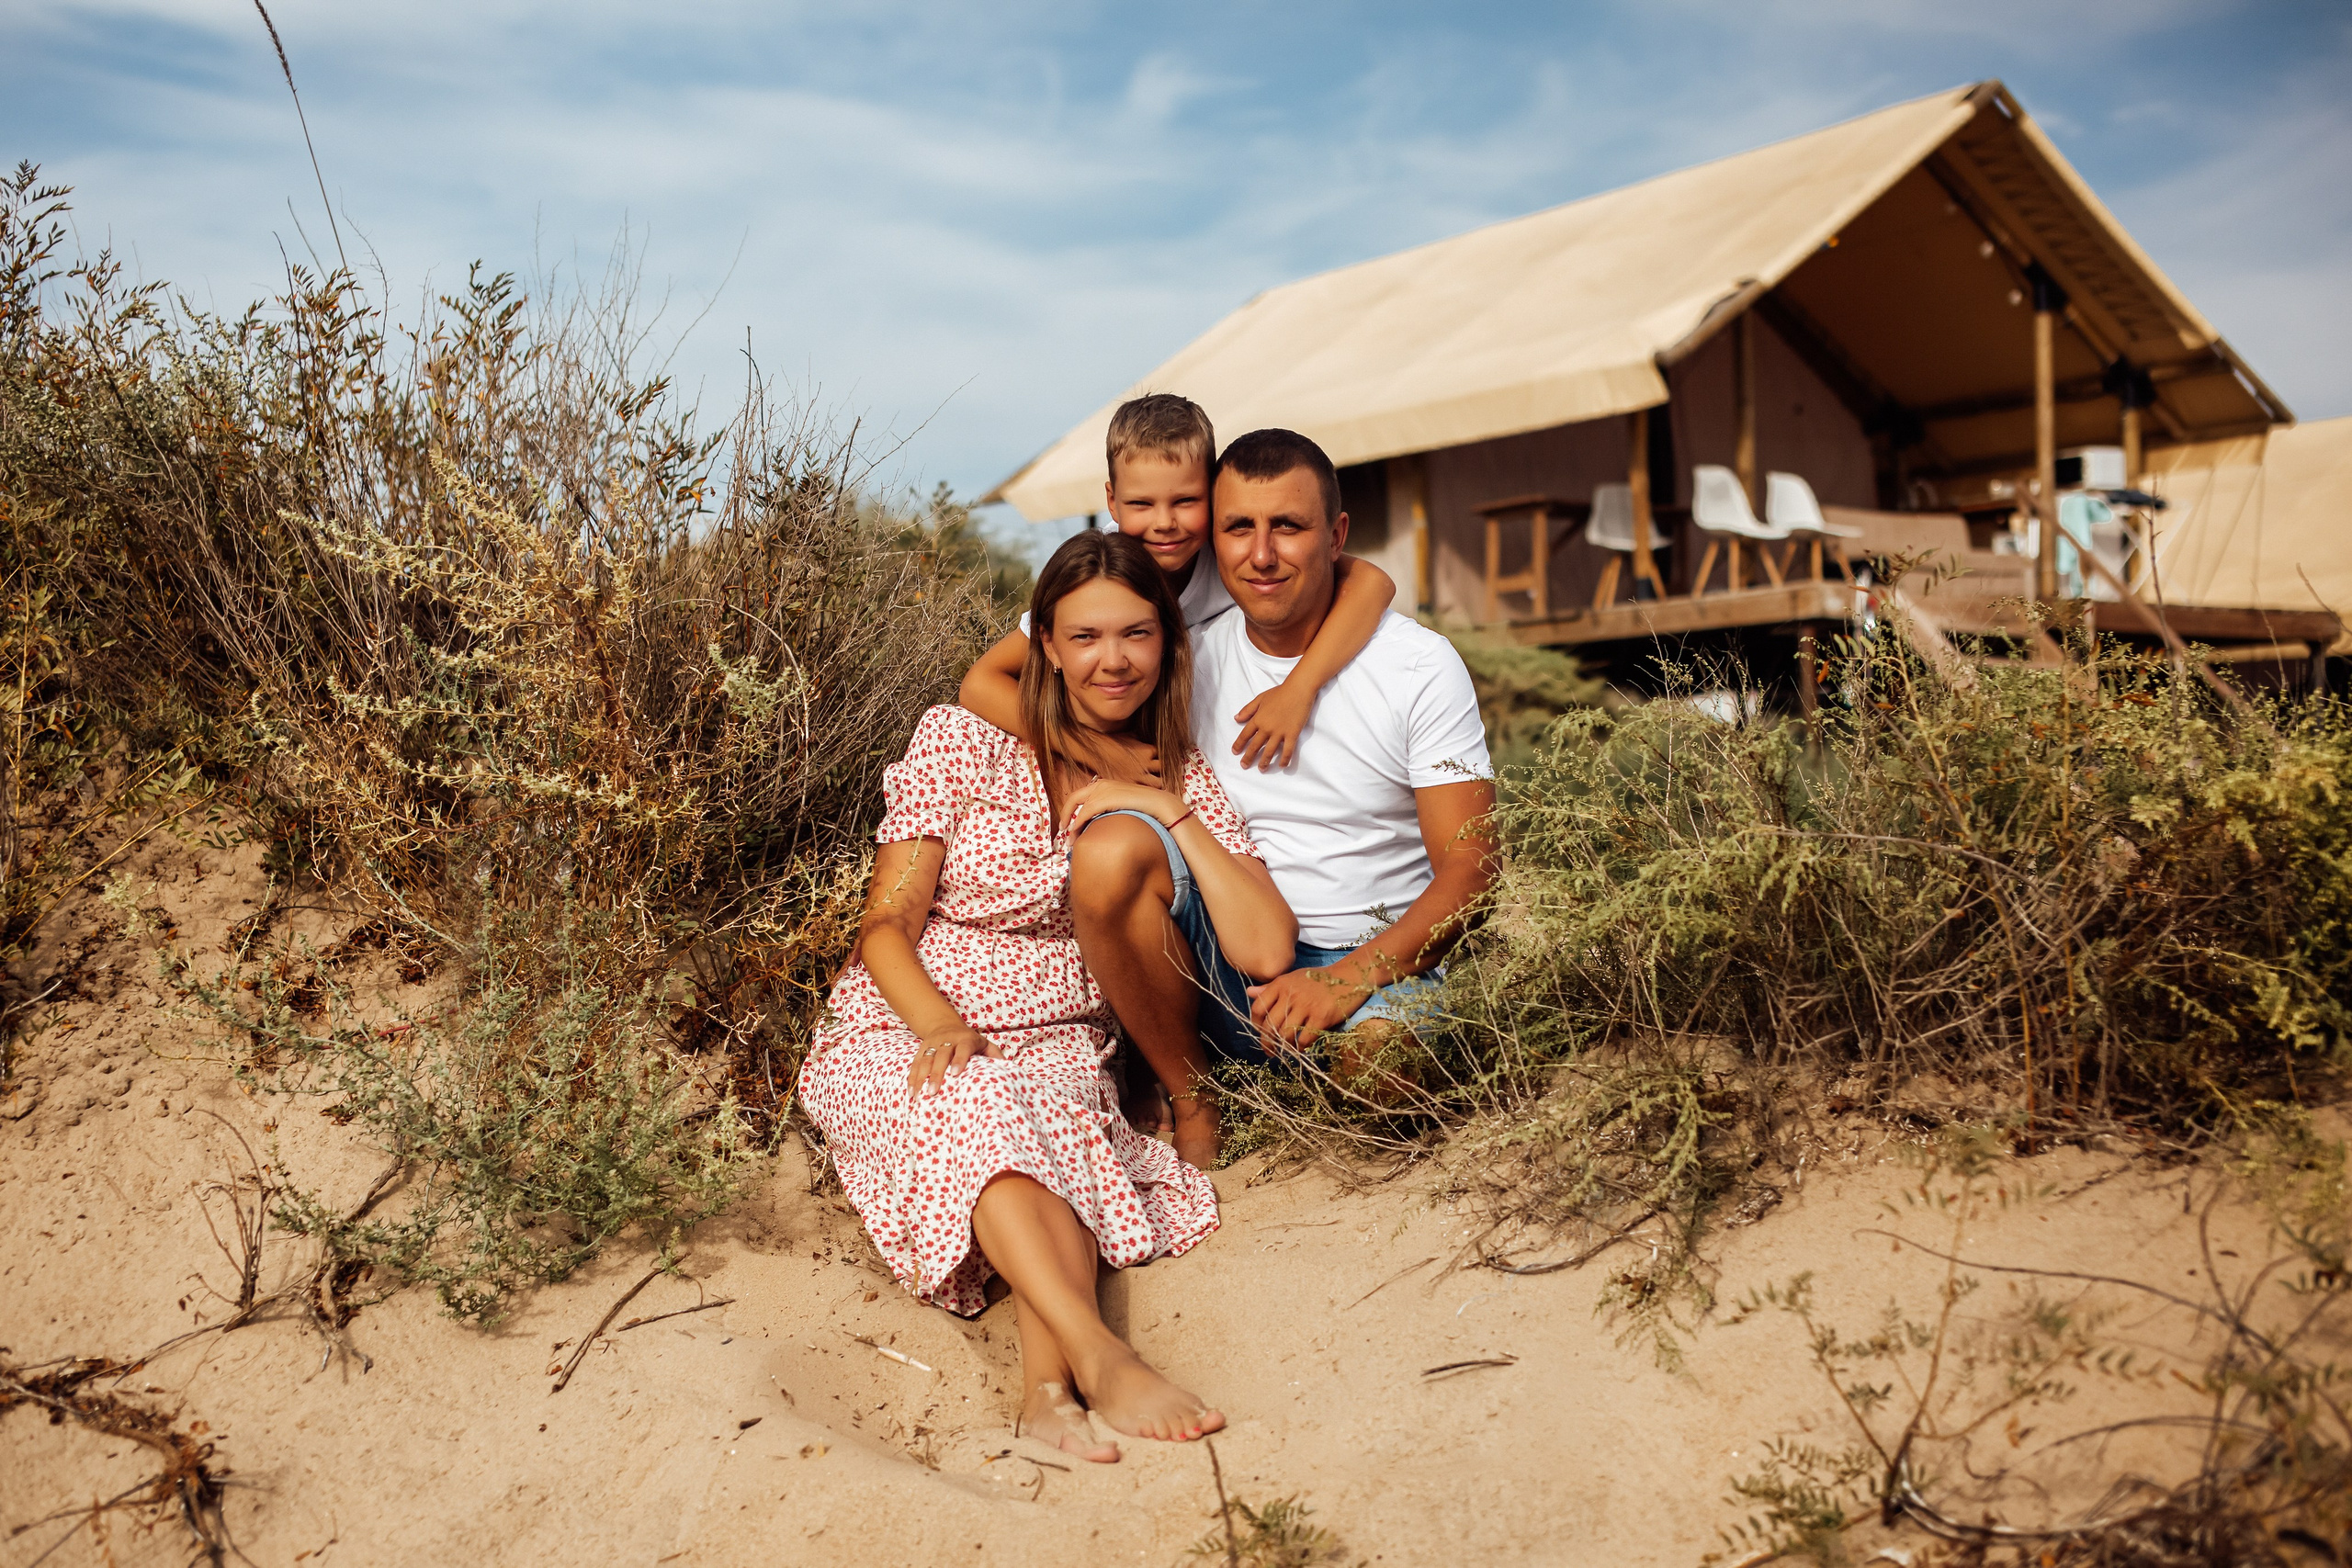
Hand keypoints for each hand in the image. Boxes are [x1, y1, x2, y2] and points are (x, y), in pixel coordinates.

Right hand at [907, 1023, 997, 1099]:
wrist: (945, 1025)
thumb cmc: (970, 1042)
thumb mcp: (985, 1044)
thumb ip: (995, 1056)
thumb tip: (1007, 1072)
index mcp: (966, 1039)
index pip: (963, 1048)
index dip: (959, 1059)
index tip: (956, 1074)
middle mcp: (948, 1039)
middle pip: (941, 1055)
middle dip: (936, 1074)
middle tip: (933, 1092)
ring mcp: (933, 1044)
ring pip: (926, 1059)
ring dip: (921, 1077)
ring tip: (918, 1095)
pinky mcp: (921, 1049)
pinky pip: (915, 1063)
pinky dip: (912, 1078)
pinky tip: (911, 1092)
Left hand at [1062, 778, 1184, 836]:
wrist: (1158, 804)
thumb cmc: (1144, 807)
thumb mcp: (1123, 805)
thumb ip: (1111, 809)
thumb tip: (1102, 821)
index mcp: (1105, 784)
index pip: (1081, 795)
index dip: (1071, 808)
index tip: (1068, 822)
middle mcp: (1101, 784)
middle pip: (1073, 798)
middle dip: (1064, 814)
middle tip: (1062, 830)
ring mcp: (1102, 790)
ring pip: (1077, 807)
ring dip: (1071, 824)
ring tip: (1070, 840)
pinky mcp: (1104, 799)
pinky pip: (1084, 813)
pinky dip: (1077, 824)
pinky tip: (1076, 834)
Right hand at [1075, 730, 1161, 786]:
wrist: (1097, 751)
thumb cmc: (1111, 742)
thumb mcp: (1130, 736)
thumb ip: (1140, 739)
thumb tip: (1143, 739)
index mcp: (1147, 750)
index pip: (1164, 754)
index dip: (1162, 758)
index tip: (1159, 761)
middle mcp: (1146, 763)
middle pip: (1165, 769)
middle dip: (1164, 771)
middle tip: (1160, 774)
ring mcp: (1139, 775)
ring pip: (1159, 783)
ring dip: (1158, 783)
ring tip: (1154, 785)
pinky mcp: (1130, 785)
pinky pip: (1144, 791)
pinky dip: (1146, 792)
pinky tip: (1144, 792)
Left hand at [1231, 681, 1312, 770]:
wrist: (1298, 690)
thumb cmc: (1279, 692)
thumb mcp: (1260, 698)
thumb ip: (1248, 709)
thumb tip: (1236, 718)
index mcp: (1258, 719)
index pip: (1245, 735)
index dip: (1239, 744)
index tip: (1235, 752)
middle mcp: (1267, 728)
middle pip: (1255, 746)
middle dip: (1248, 758)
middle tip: (1244, 766)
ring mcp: (1280, 732)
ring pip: (1269, 751)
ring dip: (1264, 762)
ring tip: (1261, 769)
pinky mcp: (1292, 734)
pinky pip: (1287, 750)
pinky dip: (1284, 759)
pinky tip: (1281, 765)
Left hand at [1247, 962, 1375, 1052]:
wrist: (1349, 977)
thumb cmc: (1319, 979)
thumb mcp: (1293, 978)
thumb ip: (1270, 988)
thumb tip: (1249, 993)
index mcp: (1281, 984)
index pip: (1258, 1007)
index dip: (1256, 1023)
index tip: (1261, 1032)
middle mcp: (1290, 994)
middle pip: (1269, 1025)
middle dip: (1267, 1042)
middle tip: (1269, 1051)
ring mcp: (1306, 1006)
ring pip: (1285, 1034)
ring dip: (1283, 1047)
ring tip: (1286, 1051)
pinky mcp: (1321, 1017)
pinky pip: (1304, 1039)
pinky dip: (1300, 1047)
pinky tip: (1302, 1048)